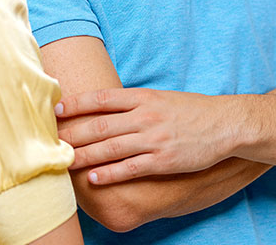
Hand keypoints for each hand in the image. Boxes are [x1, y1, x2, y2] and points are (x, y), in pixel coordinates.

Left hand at [55, 88, 234, 184]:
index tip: (56, 108)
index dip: (76, 103)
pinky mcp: (163, 160)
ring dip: (84, 155)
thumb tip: (102, 106)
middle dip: (72, 132)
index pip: (101, 98)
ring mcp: (153, 138)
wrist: (225, 124)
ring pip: (110, 147)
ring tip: (62, 160)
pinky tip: (94, 178)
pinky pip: (131, 168)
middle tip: (50, 139)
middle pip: (99, 124)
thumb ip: (132, 102)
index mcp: (142, 97)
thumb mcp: (159, 98)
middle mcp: (144, 116)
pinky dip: (110, 173)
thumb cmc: (189, 110)